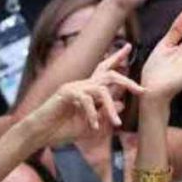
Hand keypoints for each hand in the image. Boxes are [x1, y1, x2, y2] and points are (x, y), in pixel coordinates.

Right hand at [25, 48, 143, 148]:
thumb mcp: (90, 125)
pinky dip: (92, 114)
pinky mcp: (66, 93)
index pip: (103, 70)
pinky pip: (87, 100)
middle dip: (127, 82)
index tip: (128, 47)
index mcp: (86, 90)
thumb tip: (123, 103)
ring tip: (116, 124)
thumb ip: (105, 115)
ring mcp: (73, 87)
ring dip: (111, 108)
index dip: (116, 58)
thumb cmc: (61, 130)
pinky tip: (92, 126)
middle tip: (141, 91)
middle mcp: (81, 85)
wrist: (39, 134)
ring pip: (101, 91)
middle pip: (108, 74)